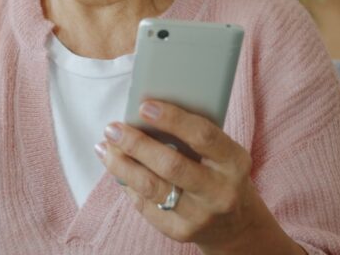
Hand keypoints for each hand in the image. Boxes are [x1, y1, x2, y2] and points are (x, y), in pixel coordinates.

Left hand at [96, 100, 299, 253]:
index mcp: (234, 162)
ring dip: (122, 165)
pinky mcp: (180, 232)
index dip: (172, 119)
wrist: (234, 224)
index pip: (202, 136)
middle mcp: (220, 192)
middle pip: (171, 165)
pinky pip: (146, 205)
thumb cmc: (219, 173)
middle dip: (137, 144)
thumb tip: (145, 113)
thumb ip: (192, 135)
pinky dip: (127, 184)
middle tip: (113, 129)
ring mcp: (200, 216)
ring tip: (105, 147)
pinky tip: (117, 169)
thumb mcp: (220, 152)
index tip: (144, 106)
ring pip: (152, 188)